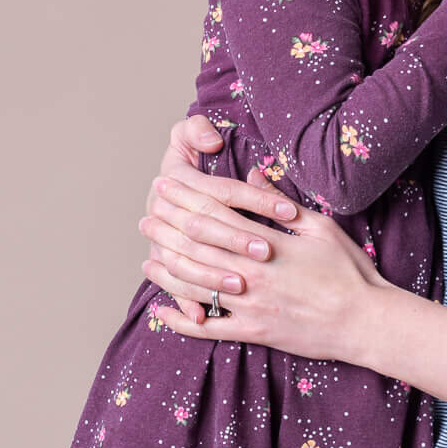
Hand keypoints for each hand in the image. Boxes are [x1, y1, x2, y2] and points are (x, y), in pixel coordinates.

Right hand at [143, 115, 253, 319]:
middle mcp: (164, 213)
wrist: (155, 185)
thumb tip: (209, 138)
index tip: (290, 213)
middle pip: (204, 228)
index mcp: (177, 181)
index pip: (223, 192)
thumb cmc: (182, 160)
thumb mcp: (185, 137)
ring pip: (186, 261)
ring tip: (245, 282)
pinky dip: (184, 303)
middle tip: (270, 251)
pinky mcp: (165, 264)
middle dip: (236, 240)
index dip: (257, 200)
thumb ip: (195, 131)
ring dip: (213, 274)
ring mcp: (163, 242)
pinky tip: (203, 317)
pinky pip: (173, 288)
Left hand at [143, 185, 386, 358]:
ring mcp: (251, 305)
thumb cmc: (349, 271)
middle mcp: (253, 273)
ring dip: (167, 271)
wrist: (366, 320)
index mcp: (268, 243)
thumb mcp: (321, 228)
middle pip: (197, 245)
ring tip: (146, 259)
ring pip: (195, 285)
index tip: (166, 186)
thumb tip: (253, 176)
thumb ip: (282, 204)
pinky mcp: (255, 332)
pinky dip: (183, 321)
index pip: (216, 213)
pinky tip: (163, 312)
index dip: (186, 198)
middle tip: (146, 217)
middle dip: (167, 229)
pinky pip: (209, 329)